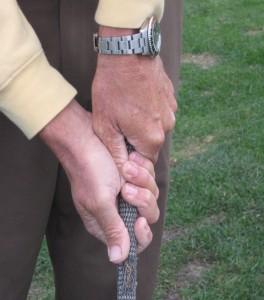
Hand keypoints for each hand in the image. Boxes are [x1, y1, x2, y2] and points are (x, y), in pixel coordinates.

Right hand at [39, 100, 158, 262]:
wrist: (86, 138)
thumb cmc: (89, 170)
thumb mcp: (100, 201)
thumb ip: (112, 229)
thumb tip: (118, 260)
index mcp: (106, 222)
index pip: (132, 243)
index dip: (141, 235)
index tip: (139, 220)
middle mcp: (118, 209)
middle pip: (147, 218)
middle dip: (142, 201)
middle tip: (127, 188)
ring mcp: (127, 192)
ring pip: (151, 196)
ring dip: (143, 181)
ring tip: (127, 168)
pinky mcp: (133, 177)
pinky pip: (149, 179)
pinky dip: (144, 170)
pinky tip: (131, 160)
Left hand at [92, 26, 176, 170]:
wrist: (127, 52)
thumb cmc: (112, 89)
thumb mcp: (105, 125)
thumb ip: (116, 153)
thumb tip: (123, 171)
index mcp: (151, 138)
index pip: (145, 163)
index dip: (131, 160)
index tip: (119, 146)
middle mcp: (167, 127)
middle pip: (150, 146)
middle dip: (135, 141)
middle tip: (119, 125)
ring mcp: (171, 111)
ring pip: (155, 128)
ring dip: (142, 125)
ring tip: (127, 110)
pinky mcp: (171, 98)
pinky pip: (160, 113)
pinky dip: (148, 111)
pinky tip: (136, 99)